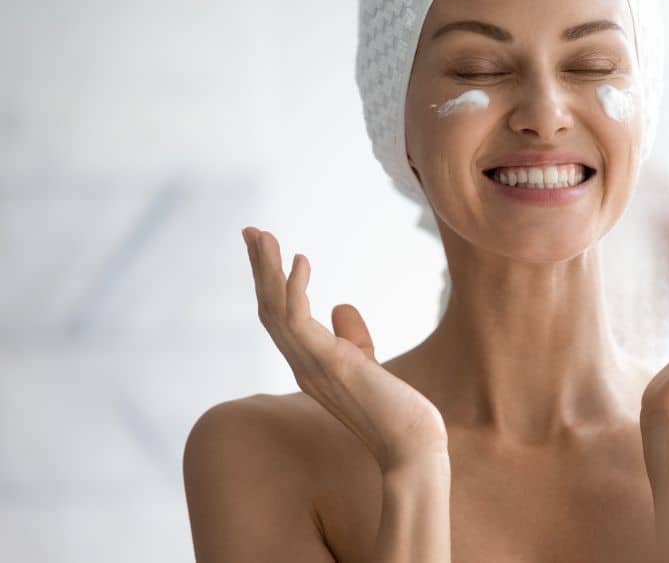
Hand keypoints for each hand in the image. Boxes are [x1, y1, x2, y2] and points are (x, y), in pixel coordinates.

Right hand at [242, 227, 447, 471]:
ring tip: (264, 235)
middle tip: (252, 231)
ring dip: (267, 270)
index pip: (279, 318)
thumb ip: (352, 338)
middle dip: (260, 268)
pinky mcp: (328, 363)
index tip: (265, 248)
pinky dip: (295, 288)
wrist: (410, 444)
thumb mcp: (368, 363)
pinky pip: (298, 320)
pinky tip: (301, 259)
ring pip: (275, 310)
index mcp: (308, 364)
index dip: (269, 283)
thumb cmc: (394, 410)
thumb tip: (341, 307)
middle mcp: (302, 365)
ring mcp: (311, 365)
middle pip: (268, 309)